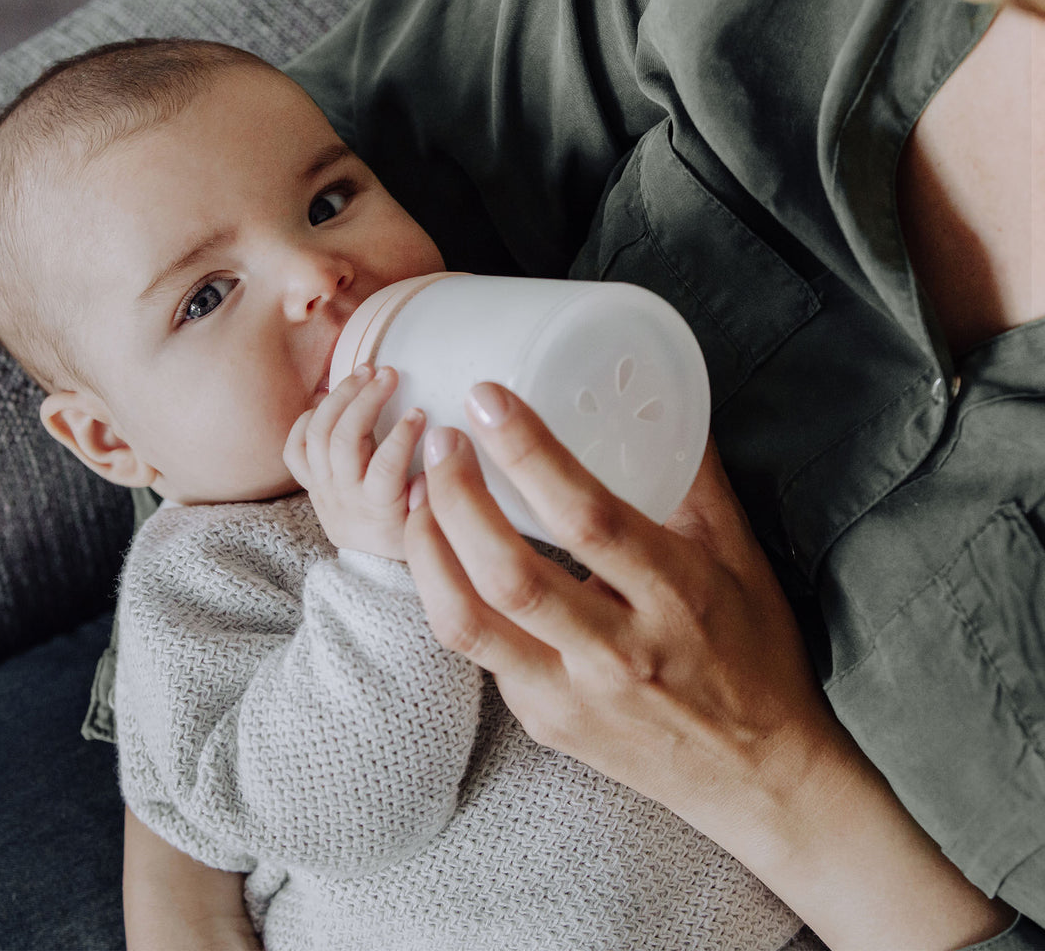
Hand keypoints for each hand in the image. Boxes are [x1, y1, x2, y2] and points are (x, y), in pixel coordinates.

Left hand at [285, 364, 423, 558]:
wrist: (372, 567)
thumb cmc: (408, 539)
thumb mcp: (429, 527)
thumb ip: (434, 498)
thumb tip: (436, 466)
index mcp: (378, 507)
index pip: (385, 466)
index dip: (401, 435)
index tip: (419, 412)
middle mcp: (344, 495)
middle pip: (344, 440)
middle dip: (365, 400)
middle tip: (388, 374)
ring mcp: (322, 487)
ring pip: (317, 435)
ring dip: (340, 397)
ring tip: (363, 372)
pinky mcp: (311, 483)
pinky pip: (295, 448)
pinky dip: (307, 419)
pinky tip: (329, 399)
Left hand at [405, 382, 1014, 948]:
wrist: (760, 778)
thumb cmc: (756, 655)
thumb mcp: (743, 559)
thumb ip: (696, 482)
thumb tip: (661, 401)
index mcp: (676, 598)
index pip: (588, 518)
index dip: (529, 453)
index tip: (487, 400)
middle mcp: (618, 653)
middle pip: (510, 573)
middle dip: (457, 497)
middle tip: (441, 442)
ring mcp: (571, 696)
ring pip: (469, 622)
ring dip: (428, 550)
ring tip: (419, 494)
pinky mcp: (543, 721)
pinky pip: (481, 652)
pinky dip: (451, 593)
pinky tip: (447, 554)